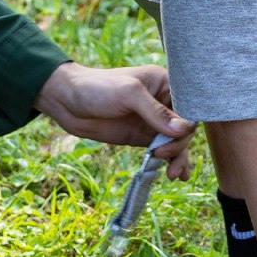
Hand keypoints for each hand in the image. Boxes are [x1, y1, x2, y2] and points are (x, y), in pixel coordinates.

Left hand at [35, 62, 197, 177]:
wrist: (67, 102)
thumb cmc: (98, 87)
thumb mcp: (129, 94)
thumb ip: (156, 112)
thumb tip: (183, 130)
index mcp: (165, 83)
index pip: (189, 105)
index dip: (188, 123)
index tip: (177, 136)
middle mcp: (163, 102)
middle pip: (185, 127)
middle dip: (179, 144)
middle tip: (162, 155)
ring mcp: (153, 121)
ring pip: (177, 142)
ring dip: (178, 157)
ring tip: (173, 174)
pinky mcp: (143, 136)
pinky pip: (164, 150)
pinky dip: (171, 161)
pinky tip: (177, 174)